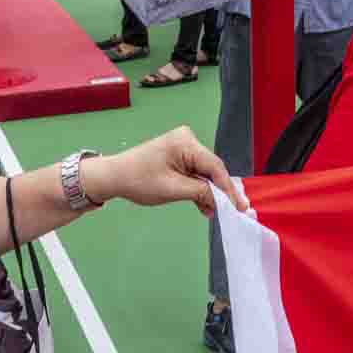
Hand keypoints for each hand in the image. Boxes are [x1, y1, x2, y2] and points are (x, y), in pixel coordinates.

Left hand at [94, 127, 248, 216]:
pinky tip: (203, 205)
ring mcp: (183, 147)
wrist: (113, 177)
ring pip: (204, 173)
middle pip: (211, 169)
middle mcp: (187, 140)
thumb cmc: (138, 180)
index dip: (228, 188)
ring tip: (213, 212)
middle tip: (231, 211)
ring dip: (208, 193)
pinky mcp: (178, 156)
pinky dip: (198, 189)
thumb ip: (201, 193)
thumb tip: (221, 200)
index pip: (215, 166)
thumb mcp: (172, 190)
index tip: (239, 206)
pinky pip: (195, 173)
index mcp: (186, 143)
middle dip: (218, 191)